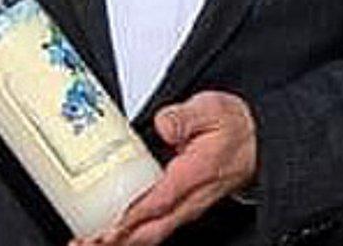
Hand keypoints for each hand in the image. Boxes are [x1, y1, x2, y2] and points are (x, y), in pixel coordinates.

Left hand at [75, 92, 257, 245]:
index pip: (159, 202)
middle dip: (116, 239)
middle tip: (84, 243)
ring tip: (88, 244)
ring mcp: (186, 207)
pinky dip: (131, 236)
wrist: (257, 142)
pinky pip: (154, 227)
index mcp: (194, 176)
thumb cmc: (233, 127)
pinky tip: (111, 235)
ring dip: (120, 242)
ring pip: (151, 234)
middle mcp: (189, 199)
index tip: (108, 228)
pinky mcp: (182, 206)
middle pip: (149, 229)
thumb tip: (163, 126)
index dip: (132, 216)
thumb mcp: (211, 110)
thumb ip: (185, 117)